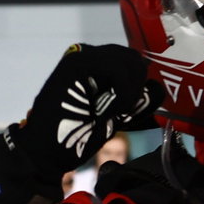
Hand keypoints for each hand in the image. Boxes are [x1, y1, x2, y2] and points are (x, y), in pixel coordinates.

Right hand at [4, 44, 160, 183]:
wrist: (46, 149)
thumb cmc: (76, 135)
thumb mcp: (113, 116)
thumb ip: (133, 102)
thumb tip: (156, 88)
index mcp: (93, 66)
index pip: (130, 62)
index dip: (138, 85)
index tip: (129, 110)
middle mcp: (87, 55)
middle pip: (133, 58)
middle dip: (137, 87)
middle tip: (121, 112)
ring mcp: (82, 56)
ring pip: (130, 61)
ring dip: (129, 92)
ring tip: (111, 112)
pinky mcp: (78, 63)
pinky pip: (119, 70)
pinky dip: (122, 94)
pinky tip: (107, 110)